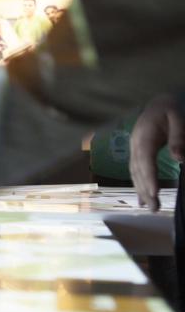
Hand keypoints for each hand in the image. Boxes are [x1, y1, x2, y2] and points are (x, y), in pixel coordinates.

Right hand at [129, 95, 184, 211]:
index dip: (149, 177)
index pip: (145, 161)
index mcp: (144, 137)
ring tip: (150, 207)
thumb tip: (179, 159)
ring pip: (135, 174)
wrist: (157, 103)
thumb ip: (179, 137)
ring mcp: (133, 150)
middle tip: (155, 208)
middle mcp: (135, 146)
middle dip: (146, 191)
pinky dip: (138, 185)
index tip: (155, 193)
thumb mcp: (178, 118)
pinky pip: (135, 172)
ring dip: (141, 191)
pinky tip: (141, 198)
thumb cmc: (169, 109)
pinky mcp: (136, 154)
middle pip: (139, 171)